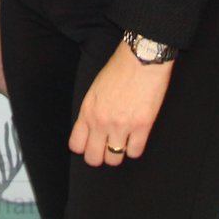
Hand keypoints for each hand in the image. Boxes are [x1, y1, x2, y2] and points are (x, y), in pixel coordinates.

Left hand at [67, 40, 171, 167]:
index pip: (76, 145)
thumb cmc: (119, 69)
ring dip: (117, 154)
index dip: (83, 148)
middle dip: (99, 157)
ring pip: (114, 159)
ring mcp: (122, 126)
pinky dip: (135, 149)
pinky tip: (135, 139)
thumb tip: (91, 129)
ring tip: (121, 144)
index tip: (90, 145)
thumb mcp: (95, 89)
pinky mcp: (142, 126)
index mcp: (88, 111)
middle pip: (94, 158)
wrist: (141, 59)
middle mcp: (101, 121)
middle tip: (105, 150)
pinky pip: (135, 152)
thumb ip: (91, 111)